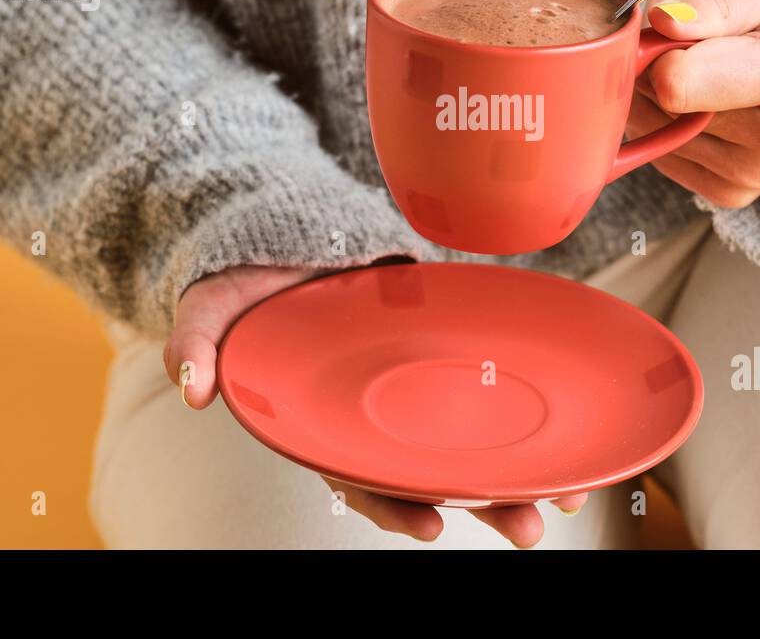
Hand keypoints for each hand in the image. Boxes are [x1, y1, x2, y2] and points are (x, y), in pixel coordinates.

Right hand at [166, 264, 583, 546]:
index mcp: (322, 416)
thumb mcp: (211, 307)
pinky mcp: (435, 339)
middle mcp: (370, 408)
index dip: (394, 507)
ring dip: (514, 470)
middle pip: (428, 467)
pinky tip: (563, 427)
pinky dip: (517, 407)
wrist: (276, 234)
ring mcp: (406, 377)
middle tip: (531, 526)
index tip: (433, 525)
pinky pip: (477, 381)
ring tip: (569, 497)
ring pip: (463, 437)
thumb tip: (190, 389)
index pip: (360, 474)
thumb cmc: (246, 282)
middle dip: (481, 501)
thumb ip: (196, 343)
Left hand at [627, 0, 759, 207]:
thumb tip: (661, 21)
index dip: (656, 49)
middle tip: (684, 47)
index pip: (679, 81)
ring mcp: (759, 174)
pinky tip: (696, 106)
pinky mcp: (734, 194)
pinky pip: (665, 160)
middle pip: (663, 107)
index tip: (670, 30)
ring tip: (695, 73)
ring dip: (654, 100)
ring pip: (656, 134)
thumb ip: (712, 4)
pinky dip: (664, 130)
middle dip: (654, 72)